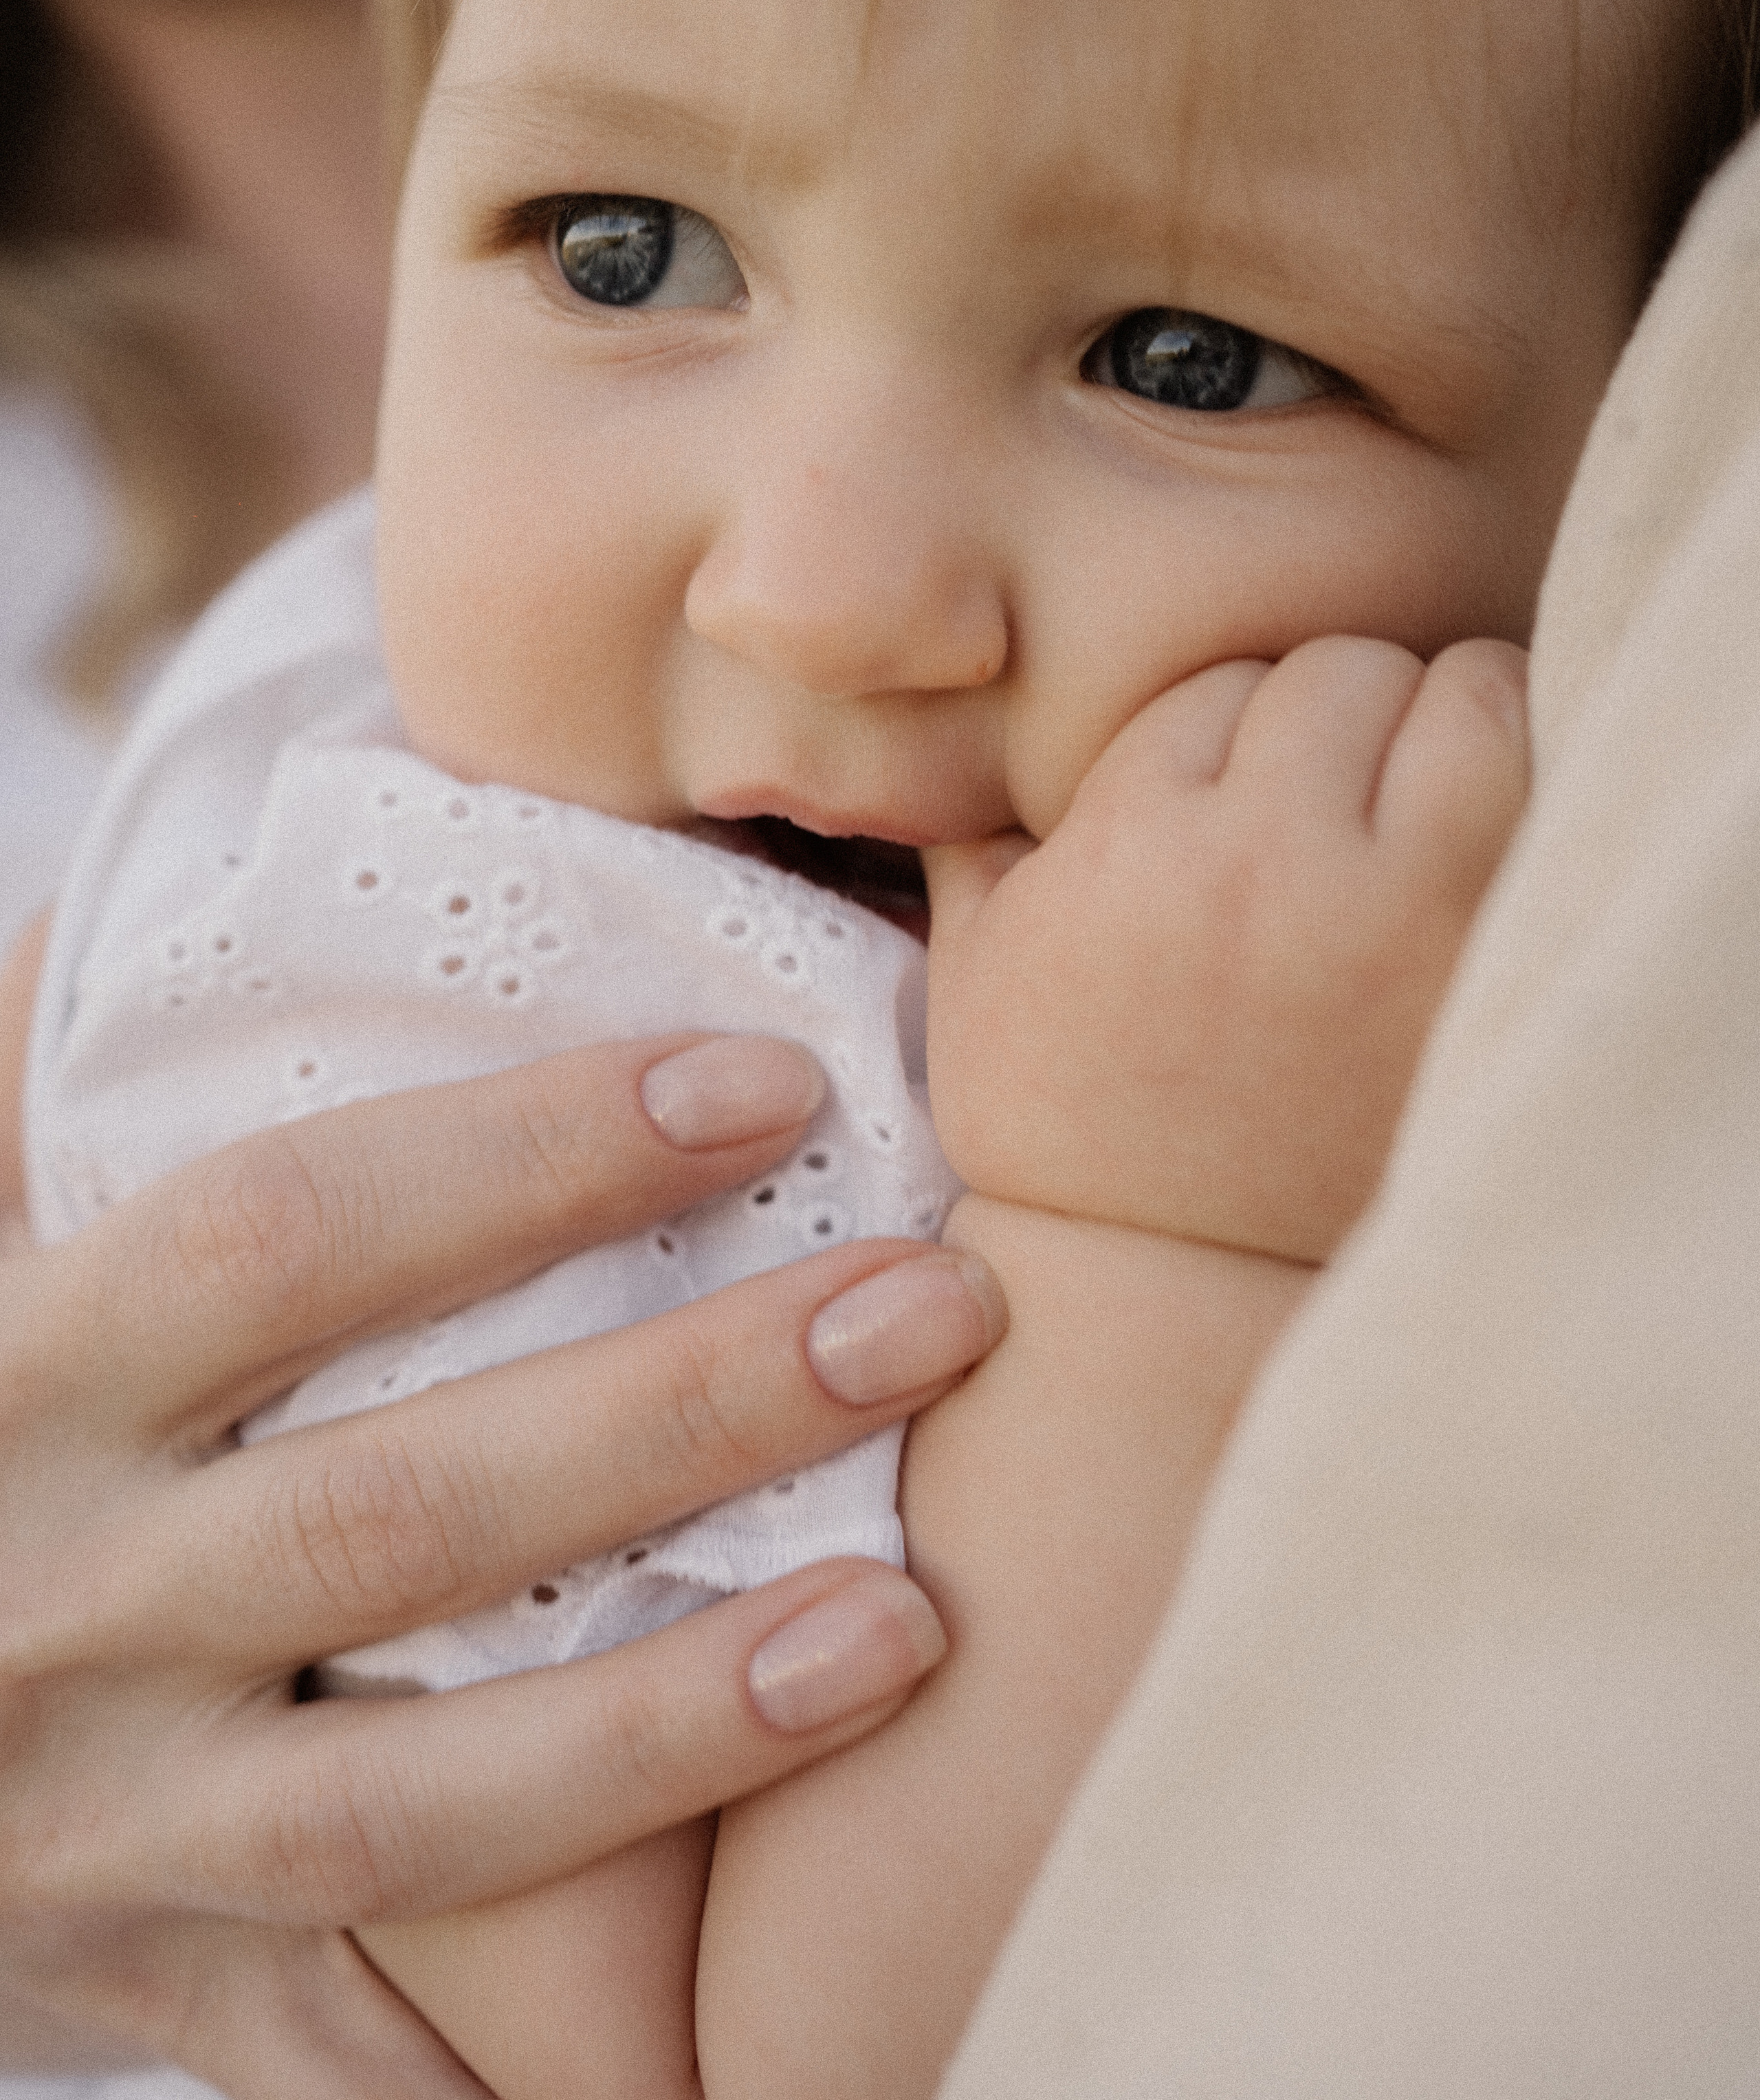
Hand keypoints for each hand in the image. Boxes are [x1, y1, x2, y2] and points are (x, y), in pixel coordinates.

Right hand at [0, 1034, 1003, 2096]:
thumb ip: (48, 1077)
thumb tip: (167, 892)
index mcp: (23, 1378)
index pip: (289, 1238)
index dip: (531, 1157)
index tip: (768, 1085)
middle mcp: (60, 1607)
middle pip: (401, 1509)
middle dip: (687, 1409)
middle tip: (936, 1307)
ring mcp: (112, 1829)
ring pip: (417, 1803)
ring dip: (677, 1724)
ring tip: (907, 1627)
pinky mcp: (167, 1988)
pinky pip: (367, 2060)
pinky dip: (544, 2066)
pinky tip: (762, 2023)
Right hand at [925, 637, 1527, 1262]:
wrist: (1182, 1284)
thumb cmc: (1066, 1126)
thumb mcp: (972, 975)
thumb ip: (971, 833)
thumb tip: (948, 728)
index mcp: (1133, 847)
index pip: (1216, 686)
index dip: (1224, 736)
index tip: (1228, 804)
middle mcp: (1267, 861)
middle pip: (1338, 673)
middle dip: (1331, 720)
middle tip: (1328, 796)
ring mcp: (1398, 906)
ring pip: (1458, 691)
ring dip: (1444, 722)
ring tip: (1422, 789)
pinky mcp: (1492, 956)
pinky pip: (1539, 782)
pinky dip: (1520, 780)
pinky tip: (1483, 832)